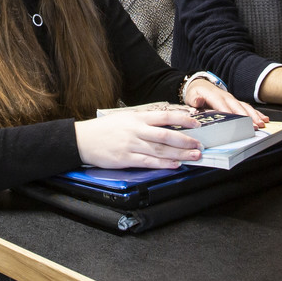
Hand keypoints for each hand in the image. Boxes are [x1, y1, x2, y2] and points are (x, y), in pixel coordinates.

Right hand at [74, 110, 203, 169]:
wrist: (82, 139)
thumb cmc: (104, 129)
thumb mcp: (125, 118)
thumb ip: (143, 122)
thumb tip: (165, 125)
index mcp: (137, 117)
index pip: (165, 116)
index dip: (182, 119)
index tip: (197, 123)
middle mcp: (136, 130)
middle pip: (166, 134)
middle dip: (186, 140)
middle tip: (199, 144)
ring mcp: (131, 144)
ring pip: (160, 149)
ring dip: (180, 153)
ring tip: (194, 156)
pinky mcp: (126, 158)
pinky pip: (149, 161)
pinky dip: (163, 163)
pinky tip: (174, 164)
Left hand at [182, 77, 268, 129]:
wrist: (200, 86)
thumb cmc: (196, 94)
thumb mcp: (191, 96)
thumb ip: (194, 100)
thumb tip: (197, 101)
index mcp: (214, 95)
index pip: (222, 105)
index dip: (230, 113)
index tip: (236, 122)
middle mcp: (225, 97)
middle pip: (237, 107)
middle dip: (246, 117)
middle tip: (254, 126)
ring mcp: (232, 99)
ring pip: (245, 107)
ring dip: (254, 116)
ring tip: (261, 124)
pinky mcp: (235, 103)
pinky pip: (247, 107)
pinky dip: (256, 113)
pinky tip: (263, 119)